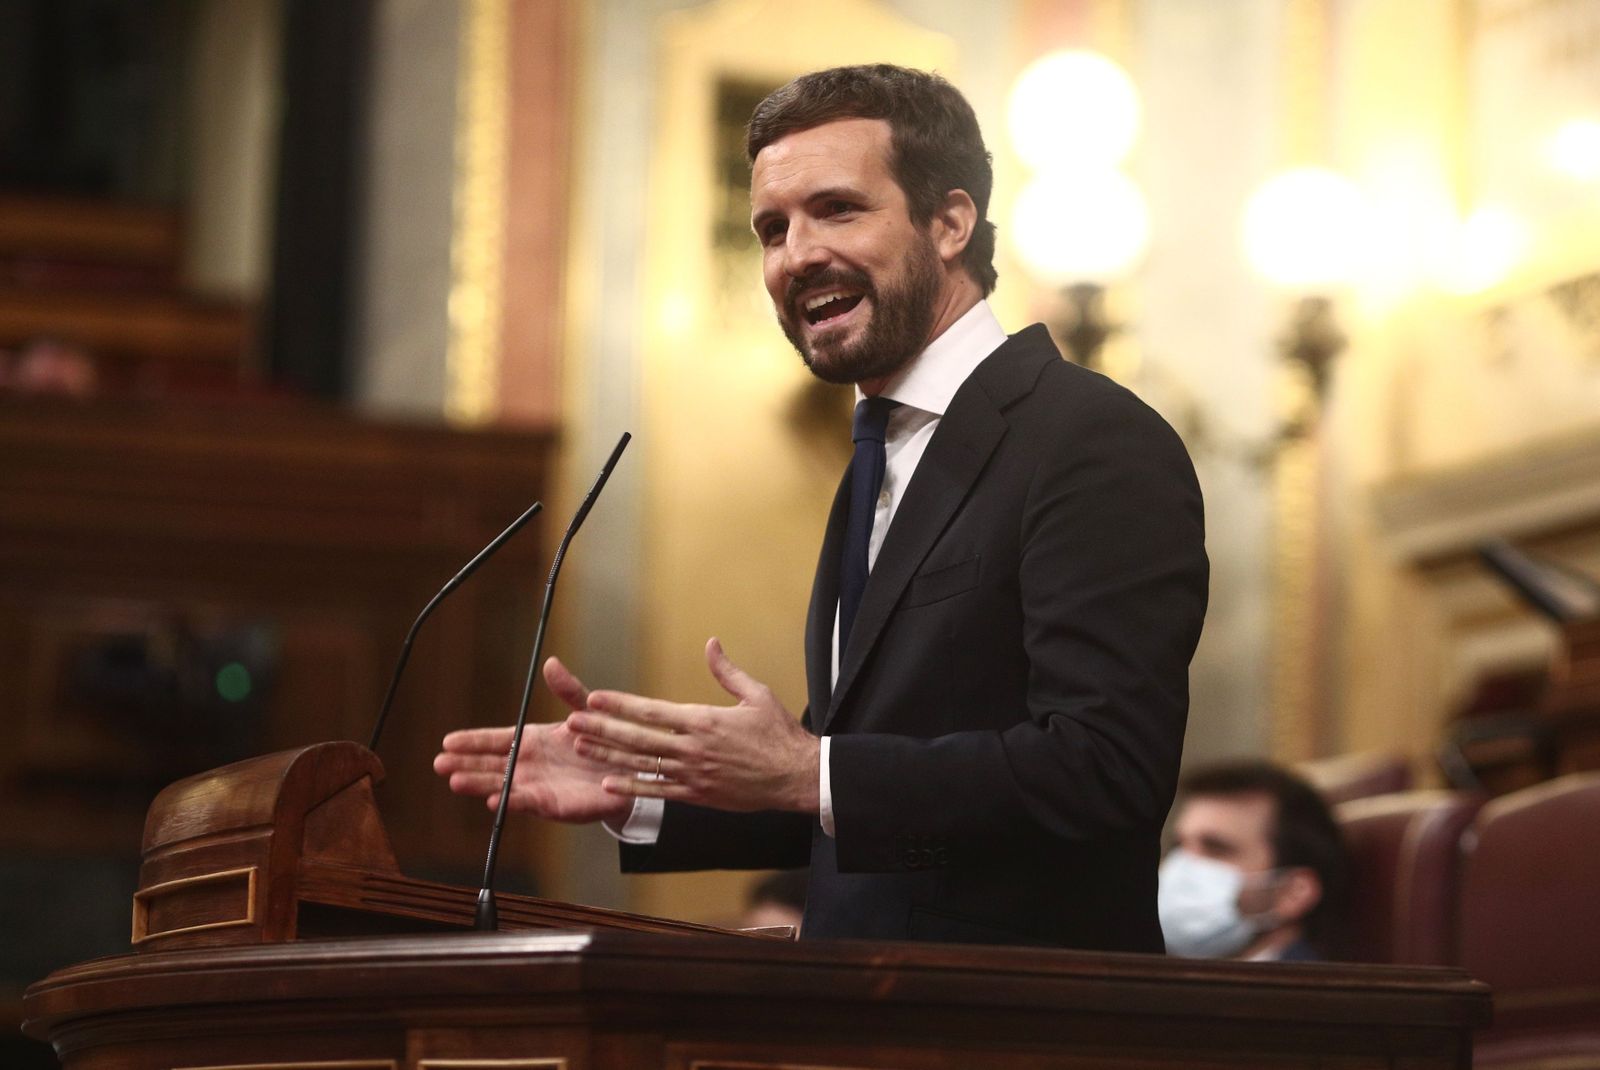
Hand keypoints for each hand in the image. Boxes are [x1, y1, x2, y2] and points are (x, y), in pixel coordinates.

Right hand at [431, 657, 633, 825]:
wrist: (628, 770)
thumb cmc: (604, 741)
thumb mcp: (585, 710)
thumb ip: (568, 689)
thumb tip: (551, 663)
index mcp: (532, 741)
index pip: (495, 740)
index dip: (472, 741)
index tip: (448, 741)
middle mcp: (528, 765)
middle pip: (490, 764)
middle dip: (464, 764)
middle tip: (439, 763)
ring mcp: (536, 785)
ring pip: (501, 785)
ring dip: (478, 783)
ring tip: (455, 780)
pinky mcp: (551, 804)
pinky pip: (526, 802)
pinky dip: (510, 801)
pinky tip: (493, 799)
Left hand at [565, 637, 820, 813]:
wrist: (797, 776)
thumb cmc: (780, 734)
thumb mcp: (757, 695)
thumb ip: (727, 671)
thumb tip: (711, 643)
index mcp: (704, 720)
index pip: (652, 711)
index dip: (620, 705)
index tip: (594, 698)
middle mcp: (693, 748)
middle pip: (638, 738)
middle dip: (601, 729)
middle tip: (571, 723)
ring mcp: (693, 774)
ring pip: (641, 764)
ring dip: (608, 755)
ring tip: (580, 747)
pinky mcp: (698, 795)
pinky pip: (658, 791)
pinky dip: (632, 787)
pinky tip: (608, 782)